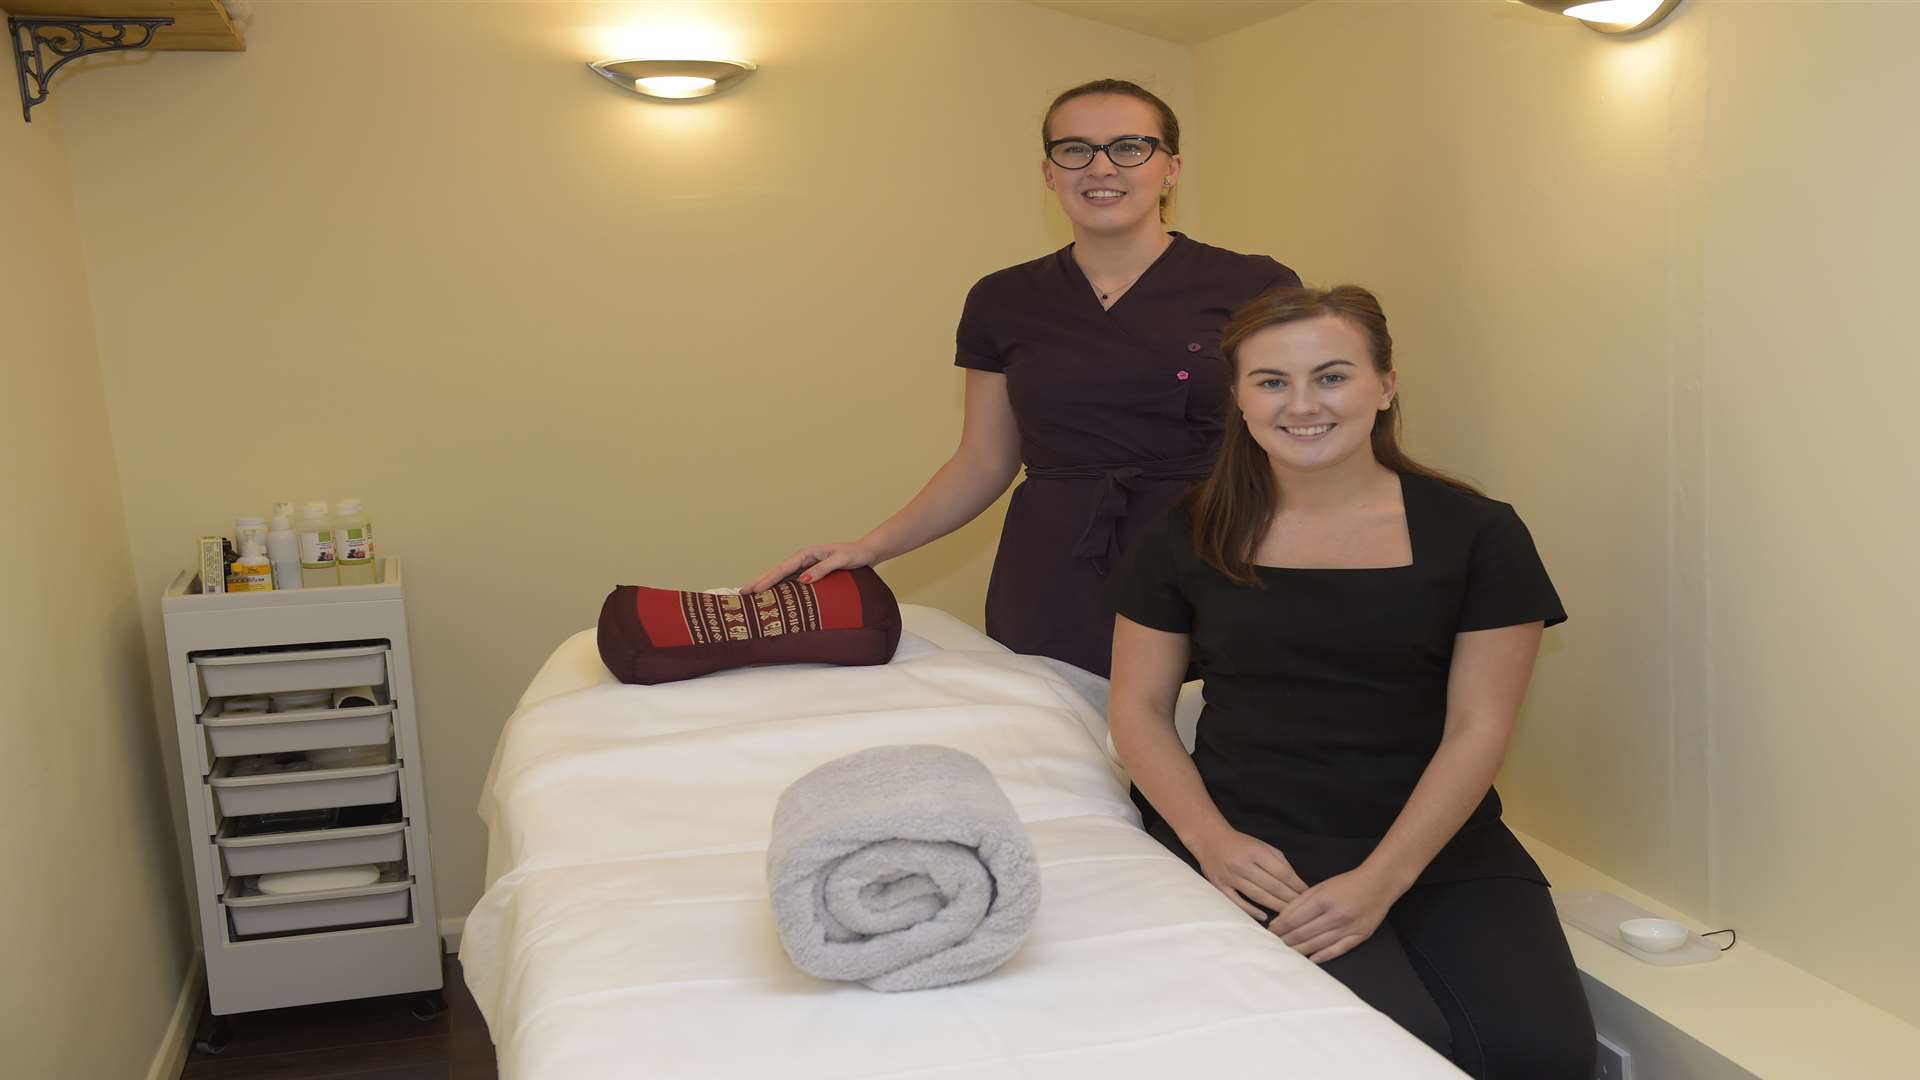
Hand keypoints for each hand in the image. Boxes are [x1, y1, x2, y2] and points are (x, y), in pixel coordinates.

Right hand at [741, 541, 879, 593]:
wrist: (866, 552)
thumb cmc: (854, 554)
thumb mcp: (839, 560)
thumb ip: (822, 569)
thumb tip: (802, 580)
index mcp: (807, 554)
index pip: (782, 569)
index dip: (767, 580)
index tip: (754, 589)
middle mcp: (803, 559)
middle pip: (777, 571)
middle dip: (759, 581)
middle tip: (742, 593)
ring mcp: (806, 565)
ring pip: (781, 576)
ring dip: (767, 584)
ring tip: (751, 595)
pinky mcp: (811, 572)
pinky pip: (791, 580)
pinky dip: (780, 587)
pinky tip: (774, 596)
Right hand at [1189, 827, 1309, 921]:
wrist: (1209, 839)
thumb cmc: (1241, 844)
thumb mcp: (1262, 845)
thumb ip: (1279, 861)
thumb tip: (1296, 883)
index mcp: (1256, 851)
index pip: (1282, 872)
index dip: (1296, 885)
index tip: (1307, 895)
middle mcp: (1242, 863)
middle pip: (1272, 886)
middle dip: (1289, 899)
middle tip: (1303, 910)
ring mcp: (1229, 876)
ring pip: (1257, 895)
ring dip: (1275, 906)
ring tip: (1289, 915)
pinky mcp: (1219, 885)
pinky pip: (1237, 901)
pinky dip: (1251, 910)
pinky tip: (1264, 916)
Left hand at [1267, 864, 1405, 963]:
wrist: (1379, 884)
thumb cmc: (1347, 884)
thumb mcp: (1321, 886)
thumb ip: (1301, 901)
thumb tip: (1281, 918)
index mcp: (1324, 899)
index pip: (1294, 918)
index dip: (1279, 927)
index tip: (1270, 932)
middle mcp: (1335, 915)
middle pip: (1304, 933)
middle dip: (1286, 940)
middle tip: (1274, 945)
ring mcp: (1348, 927)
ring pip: (1318, 944)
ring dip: (1300, 950)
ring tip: (1287, 953)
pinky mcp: (1359, 936)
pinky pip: (1338, 949)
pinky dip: (1323, 956)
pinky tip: (1311, 960)